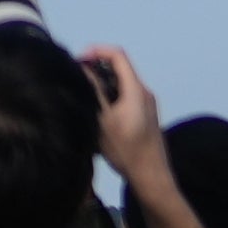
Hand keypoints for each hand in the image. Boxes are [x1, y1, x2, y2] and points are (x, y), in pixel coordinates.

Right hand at [85, 46, 169, 182]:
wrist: (151, 176)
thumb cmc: (127, 150)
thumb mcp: (103, 120)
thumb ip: (94, 92)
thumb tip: (82, 69)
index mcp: (136, 89)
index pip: (118, 55)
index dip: (97, 51)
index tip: (78, 60)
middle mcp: (144, 92)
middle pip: (120, 67)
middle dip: (97, 67)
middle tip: (77, 77)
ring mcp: (147, 104)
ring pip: (122, 82)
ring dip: (103, 82)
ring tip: (84, 92)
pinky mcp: (145, 115)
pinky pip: (126, 95)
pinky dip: (111, 94)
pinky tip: (98, 110)